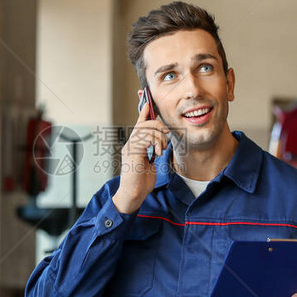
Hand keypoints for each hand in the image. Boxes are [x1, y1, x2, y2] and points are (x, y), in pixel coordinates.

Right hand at [112, 94, 169, 213]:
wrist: (133, 194)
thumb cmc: (142, 182)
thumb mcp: (151, 164)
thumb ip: (153, 153)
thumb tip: (161, 145)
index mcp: (134, 145)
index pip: (139, 125)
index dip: (143, 113)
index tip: (147, 102)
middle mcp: (130, 144)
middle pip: (144, 124)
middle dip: (157, 125)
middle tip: (166, 134)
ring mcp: (130, 147)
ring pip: (146, 129)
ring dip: (159, 137)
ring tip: (161, 150)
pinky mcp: (132, 152)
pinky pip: (146, 138)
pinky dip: (155, 143)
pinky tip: (156, 153)